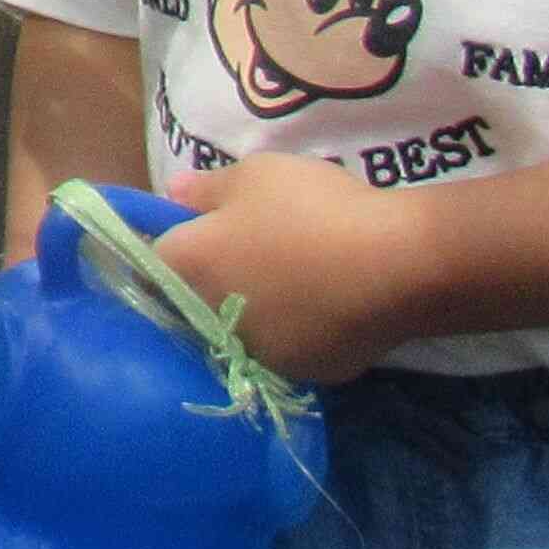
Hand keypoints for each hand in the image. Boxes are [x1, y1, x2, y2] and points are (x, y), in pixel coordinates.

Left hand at [155, 151, 425, 383]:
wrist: (393, 265)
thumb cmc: (312, 209)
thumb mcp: (254, 174)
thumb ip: (206, 188)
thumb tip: (172, 194)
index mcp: (187, 265)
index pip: (155, 259)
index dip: (175, 245)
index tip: (198, 234)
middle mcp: (209, 318)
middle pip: (194, 302)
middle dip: (212, 283)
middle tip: (249, 256)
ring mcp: (258, 352)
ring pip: (242, 331)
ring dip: (254, 312)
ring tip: (292, 282)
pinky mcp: (304, 374)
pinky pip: (290, 349)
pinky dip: (299, 332)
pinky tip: (325, 308)